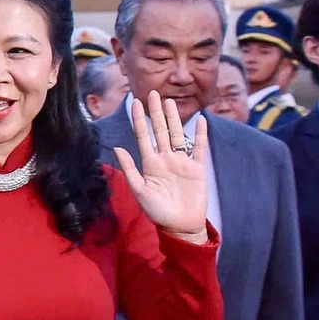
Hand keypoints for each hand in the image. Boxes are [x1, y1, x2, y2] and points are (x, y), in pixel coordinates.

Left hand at [112, 89, 208, 240]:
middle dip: (157, 113)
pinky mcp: (197, 168)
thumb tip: (117, 147)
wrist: (180, 226)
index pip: (143, 136)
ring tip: (170, 102)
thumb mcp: (140, 190)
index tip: (136, 103)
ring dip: (175, 118)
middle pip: (161, 130)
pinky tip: (201, 120)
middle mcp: (165, 159)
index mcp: (150, 163)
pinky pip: (199, 148)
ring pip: (178, 135)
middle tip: (154, 93)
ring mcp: (182, 162)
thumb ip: (130, 169)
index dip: (139, 119)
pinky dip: (200, 134)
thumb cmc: (157, 211)